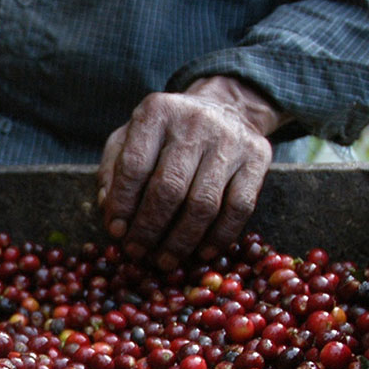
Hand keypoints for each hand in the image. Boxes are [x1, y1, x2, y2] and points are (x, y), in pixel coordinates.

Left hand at [98, 76, 288, 270]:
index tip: (116, 232)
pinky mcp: (258, 157)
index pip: (134, 165)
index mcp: (156, 112)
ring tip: (165, 261)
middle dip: (150, 228)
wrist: (223, 107)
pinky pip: (239, 208)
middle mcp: (195, 121)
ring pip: (204, 203)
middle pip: (169, 188)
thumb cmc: (165, 134)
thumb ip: (112, 173)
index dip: (123, 204)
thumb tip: (110, 214)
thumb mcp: (129, 139)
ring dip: (181, 241)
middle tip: (138, 253)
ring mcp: (230, 139)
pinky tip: (202, 253)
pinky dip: (219, 237)